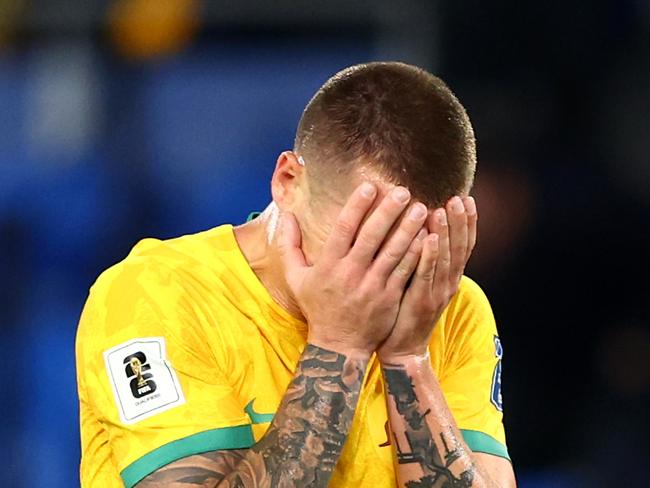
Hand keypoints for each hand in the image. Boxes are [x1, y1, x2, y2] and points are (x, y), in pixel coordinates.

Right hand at [279, 183, 428, 357]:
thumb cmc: (317, 307)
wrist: (338, 346)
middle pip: (372, 237)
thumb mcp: (295, 277)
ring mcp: (372, 287)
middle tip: (403, 191)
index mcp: (328, 265)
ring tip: (422, 209)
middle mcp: (351, 274)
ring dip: (408, 229)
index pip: (344, 229)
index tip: (369, 186)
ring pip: (393, 252)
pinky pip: (405, 271)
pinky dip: (417, 253)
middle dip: (388, 212)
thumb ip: (289, 244)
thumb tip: (287, 214)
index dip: (357, 206)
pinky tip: (428, 237)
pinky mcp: (389, 298)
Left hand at [377, 196, 476, 361]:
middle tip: (458, 198)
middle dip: (460, 222)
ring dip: (444, 234)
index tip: (467, 198)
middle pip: (459, 248)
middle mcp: (448, 283)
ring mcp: (436, 293)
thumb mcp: (422, 283)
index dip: (468, 222)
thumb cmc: (407, 311)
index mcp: (450, 278)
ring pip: (444, 259)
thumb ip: (427, 259)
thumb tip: (423, 229)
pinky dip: (428, 256)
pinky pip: (425, 275)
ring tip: (441, 210)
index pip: (464, 245)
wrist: (403, 349)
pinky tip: (426, 239)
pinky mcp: (420, 301)